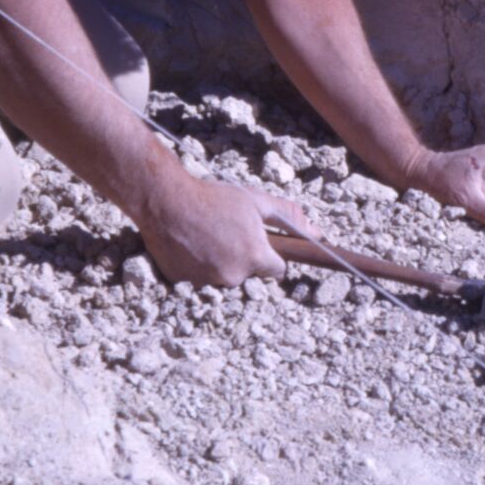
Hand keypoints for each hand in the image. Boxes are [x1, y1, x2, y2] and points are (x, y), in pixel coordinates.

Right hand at [138, 178, 314, 286]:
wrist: (166, 201)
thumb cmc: (214, 198)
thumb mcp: (256, 201)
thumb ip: (289, 217)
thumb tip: (317, 232)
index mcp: (255, 257)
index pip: (278, 270)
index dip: (271, 256)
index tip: (260, 243)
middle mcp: (234, 276)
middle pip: (250, 275)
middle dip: (245, 258)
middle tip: (228, 234)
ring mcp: (208, 283)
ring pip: (226, 278)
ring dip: (221, 263)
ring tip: (208, 238)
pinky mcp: (185, 285)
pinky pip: (201, 281)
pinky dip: (200, 268)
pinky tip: (192, 246)